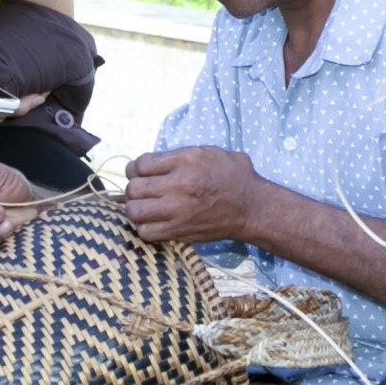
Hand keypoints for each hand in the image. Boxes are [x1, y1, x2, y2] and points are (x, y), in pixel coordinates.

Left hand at [123, 147, 264, 244]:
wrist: (252, 207)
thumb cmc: (233, 176)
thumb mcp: (209, 152)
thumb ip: (179, 154)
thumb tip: (151, 162)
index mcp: (186, 160)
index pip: (140, 164)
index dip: (134, 169)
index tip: (139, 173)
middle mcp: (179, 184)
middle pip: (133, 188)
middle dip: (133, 189)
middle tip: (142, 192)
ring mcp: (178, 210)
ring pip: (134, 212)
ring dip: (135, 209)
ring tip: (145, 207)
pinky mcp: (180, 231)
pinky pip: (146, 232)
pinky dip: (145, 228)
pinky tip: (154, 222)